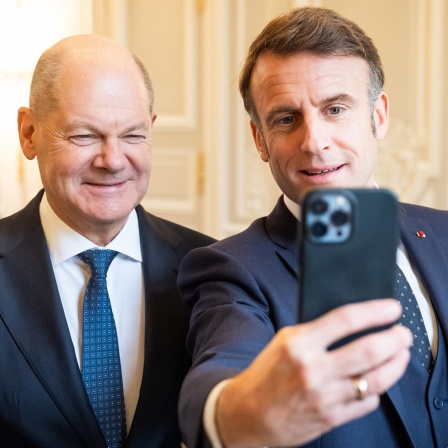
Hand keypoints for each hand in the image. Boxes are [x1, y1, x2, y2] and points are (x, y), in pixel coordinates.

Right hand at [215, 299, 411, 447]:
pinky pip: (367, 402)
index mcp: (298, 343)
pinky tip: (377, 380)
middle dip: (395, 339)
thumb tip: (352, 321)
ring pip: (375, 379)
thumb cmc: (266, 373)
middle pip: (368, 350)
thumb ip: (315, 331)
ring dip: (396, 364)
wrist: (248, 412)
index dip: (374, 312)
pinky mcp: (331, 418)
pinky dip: (377, 389)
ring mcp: (324, 396)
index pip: (345, 320)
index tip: (392, 308)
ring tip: (402, 353)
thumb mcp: (284, 341)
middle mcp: (313, 369)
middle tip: (403, 332)